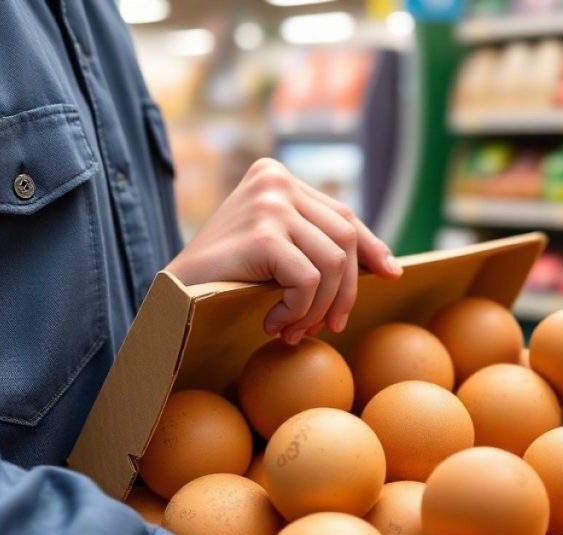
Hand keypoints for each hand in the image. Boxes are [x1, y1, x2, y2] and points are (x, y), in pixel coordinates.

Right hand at [167, 158, 401, 344]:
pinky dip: (298, 310)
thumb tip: (390, 268)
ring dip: (318, 308)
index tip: (390, 276)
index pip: (343, 216)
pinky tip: (272, 321)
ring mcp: (268, 203)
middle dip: (343, 292)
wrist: (172, 294)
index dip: (371, 250)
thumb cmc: (225, 277)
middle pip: (346, 240)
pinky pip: (308, 281)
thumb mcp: (278, 251)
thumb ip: (318, 245)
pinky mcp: (262, 233)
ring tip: (292, 329)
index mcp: (278, 176)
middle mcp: (275, 180)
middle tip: (323, 328)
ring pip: (333, 263)